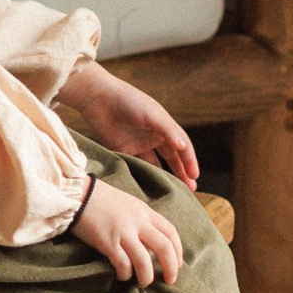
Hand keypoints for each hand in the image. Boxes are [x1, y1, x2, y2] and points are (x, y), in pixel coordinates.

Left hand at [62, 60, 199, 184]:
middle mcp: (153, 136)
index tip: (194, 176)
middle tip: (190, 190)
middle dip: (181, 173)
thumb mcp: (152, 114)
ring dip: (164, 178)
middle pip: (172, 158)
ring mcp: (138, 145)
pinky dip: (143, 178)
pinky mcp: (122, 150)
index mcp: (164, 126)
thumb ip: (168, 130)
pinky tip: (147, 189)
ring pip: (155, 165)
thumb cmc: (128, 101)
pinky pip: (136, 167)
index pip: (182, 147)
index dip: (189, 161)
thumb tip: (183, 147)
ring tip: (172, 194)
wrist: (98, 98)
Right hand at [74, 177, 190, 286]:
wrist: (78, 194)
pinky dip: (125, 274)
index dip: (178, 250)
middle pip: (164, 247)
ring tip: (143, 283)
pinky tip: (122, 276)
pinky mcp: (107, 242)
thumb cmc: (101, 200)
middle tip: (170, 280)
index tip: (178, 264)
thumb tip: (150, 241)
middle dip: (170, 268)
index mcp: (144, 211)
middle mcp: (137, 221)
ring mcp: (123, 232)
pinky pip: (123, 264)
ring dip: (147, 277)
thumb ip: (141, 220)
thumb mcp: (128, 204)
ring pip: (144, 261)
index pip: (170, 232)